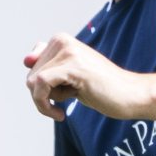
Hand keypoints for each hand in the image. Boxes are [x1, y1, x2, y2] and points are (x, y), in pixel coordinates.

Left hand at [24, 35, 144, 121]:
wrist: (129, 94)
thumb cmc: (102, 89)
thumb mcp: (70, 77)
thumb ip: (50, 66)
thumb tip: (25, 59)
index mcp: (61, 40)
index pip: (32, 66)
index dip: (40, 87)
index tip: (57, 96)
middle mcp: (62, 40)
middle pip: (31, 75)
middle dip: (44, 95)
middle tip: (66, 101)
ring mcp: (67, 51)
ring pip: (33, 82)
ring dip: (45, 102)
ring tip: (66, 105)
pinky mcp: (71, 66)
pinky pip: (40, 86)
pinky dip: (44, 105)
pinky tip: (60, 114)